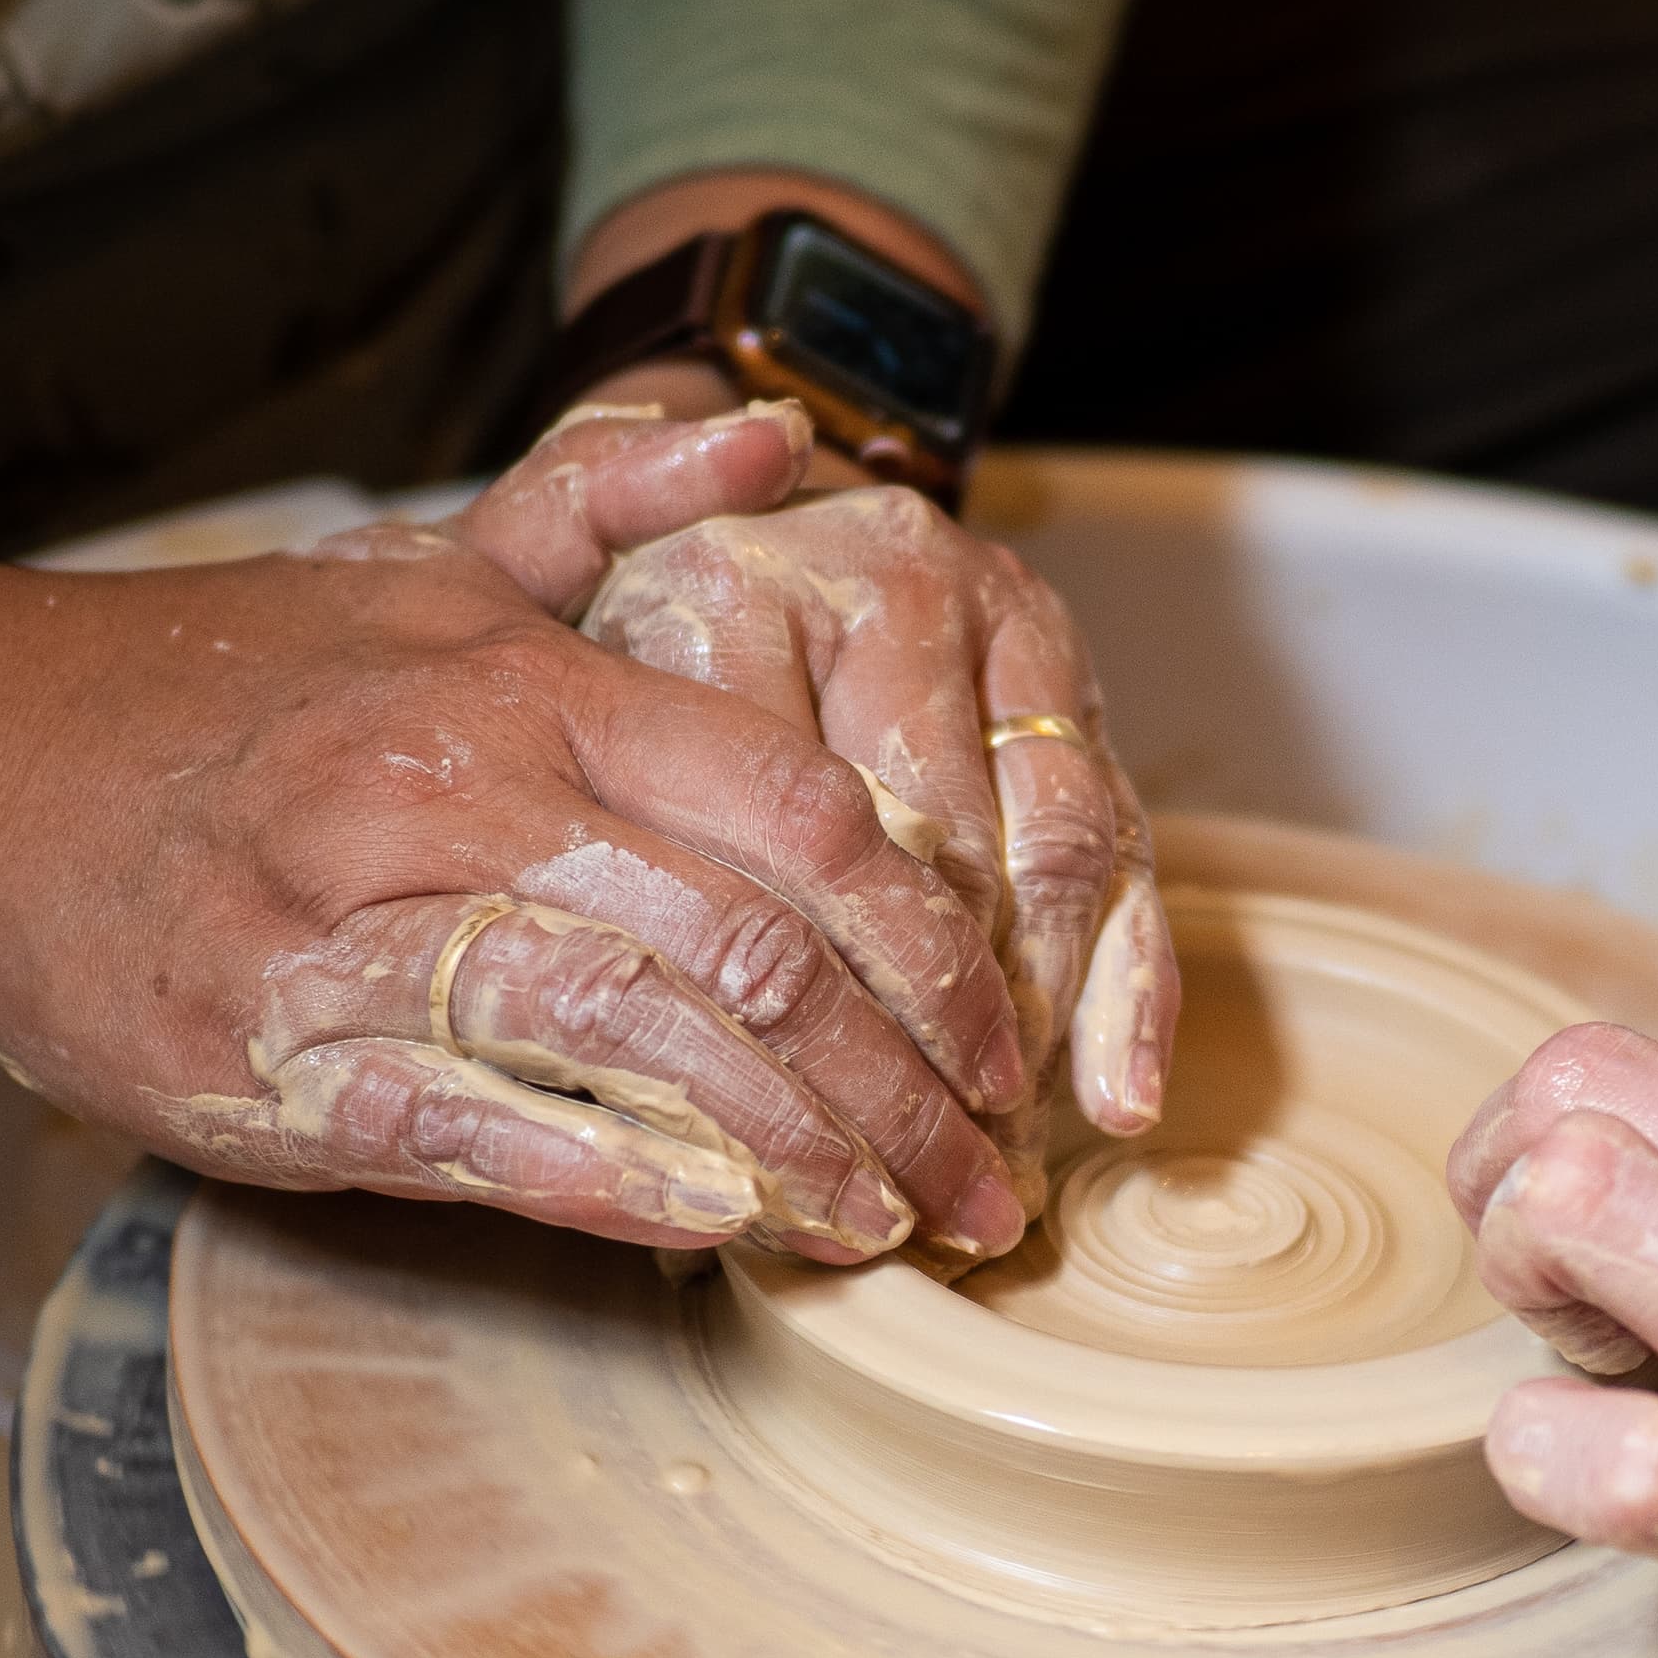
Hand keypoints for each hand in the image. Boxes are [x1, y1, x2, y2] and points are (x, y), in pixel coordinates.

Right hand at [0, 405, 1034, 1258]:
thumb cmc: (230, 685)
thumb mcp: (427, 564)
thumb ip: (604, 506)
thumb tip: (766, 429)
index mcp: (524, 685)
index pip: (799, 811)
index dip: (928, 944)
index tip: (999, 1041)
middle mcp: (456, 791)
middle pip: (749, 945)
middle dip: (899, 1085)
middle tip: (985, 1185)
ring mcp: (356, 927)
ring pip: (633, 1035)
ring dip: (791, 1152)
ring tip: (889, 1227)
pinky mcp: (267, 1053)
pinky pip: (465, 1123)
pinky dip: (605, 1180)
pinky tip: (715, 1231)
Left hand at [572, 472, 1176, 1190]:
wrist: (721, 480)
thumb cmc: (613, 624)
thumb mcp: (530, 685)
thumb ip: (558, 792)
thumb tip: (604, 1007)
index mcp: (729, 588)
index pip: (777, 842)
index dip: (788, 1011)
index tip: (782, 1147)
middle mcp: (877, 575)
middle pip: (924, 854)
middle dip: (923, 1038)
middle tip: (906, 1177)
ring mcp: (989, 609)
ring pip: (1041, 852)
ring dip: (1030, 1024)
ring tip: (996, 1154)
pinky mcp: (1061, 651)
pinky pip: (1118, 835)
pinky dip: (1127, 982)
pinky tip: (1116, 1096)